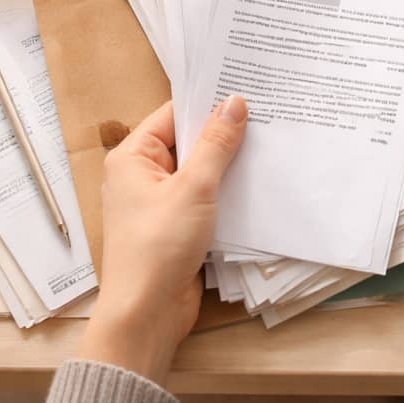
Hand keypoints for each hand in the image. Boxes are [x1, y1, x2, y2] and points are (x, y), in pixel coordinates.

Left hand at [76, 95, 246, 383]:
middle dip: (224, 133)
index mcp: (133, 157)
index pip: (174, 114)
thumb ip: (216, 144)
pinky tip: (257, 183)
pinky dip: (226, 191)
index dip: (208, 102)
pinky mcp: (177, 225)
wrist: (146, 313)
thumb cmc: (159, 245)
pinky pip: (204, 197)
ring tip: (270, 144)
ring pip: (200, 171)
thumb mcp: (193, 188)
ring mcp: (160, 202)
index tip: (246, 89)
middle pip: (188, 142)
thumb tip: (235, 102)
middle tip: (268, 114)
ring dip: (228, 165)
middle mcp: (142, 175)